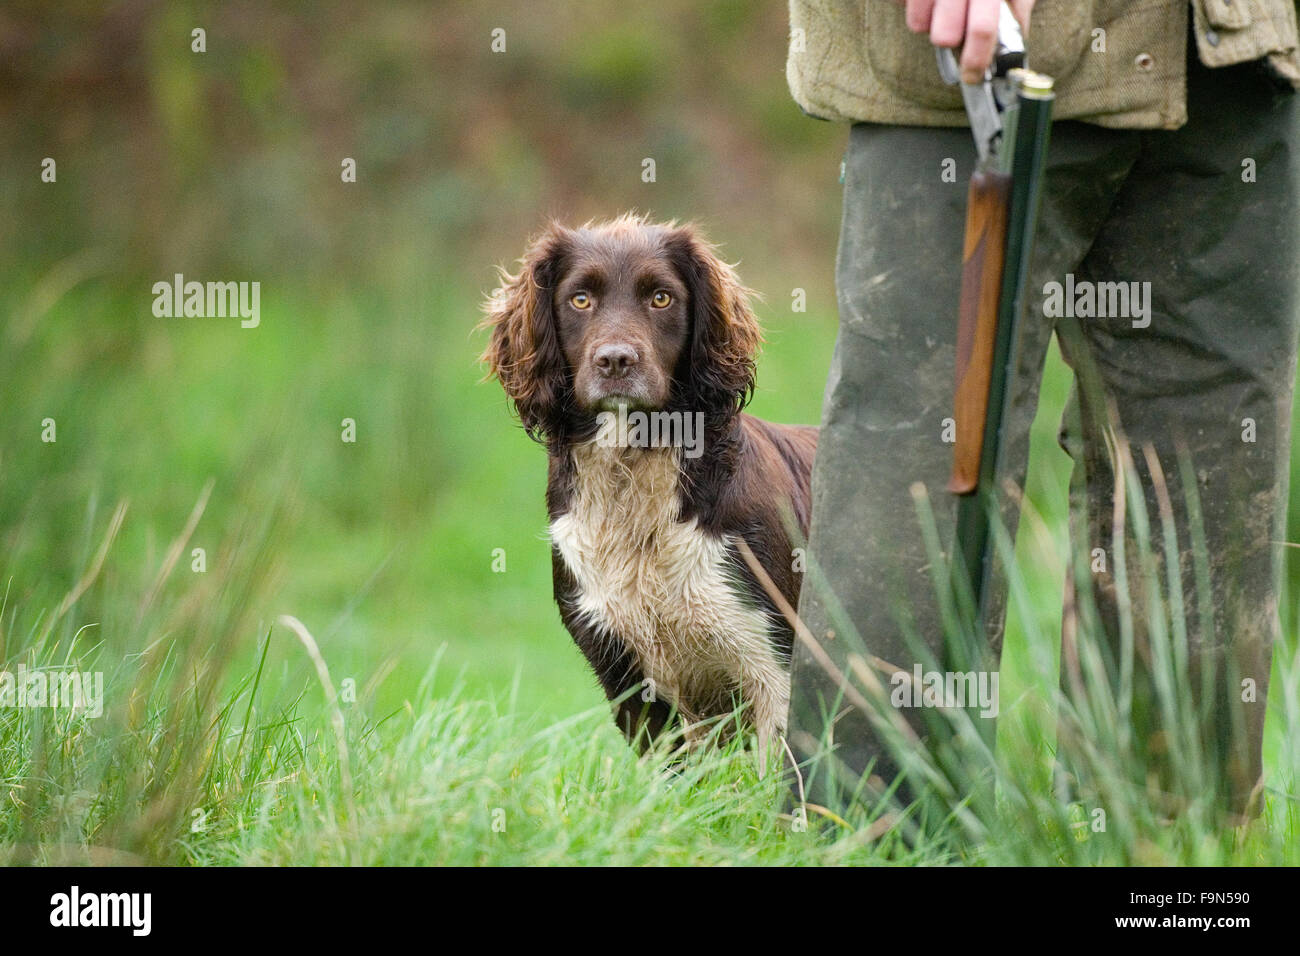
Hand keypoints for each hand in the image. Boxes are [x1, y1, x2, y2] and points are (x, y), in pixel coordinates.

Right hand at [890, 0, 1035, 83]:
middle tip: (950, 31)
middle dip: (946, 41)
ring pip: (917, 24)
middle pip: (944, 35)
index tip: (972, 75)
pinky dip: (908, 2)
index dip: (976, 61)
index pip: (984, 30)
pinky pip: (900, 3)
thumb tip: (1016, 49)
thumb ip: (1017, 10)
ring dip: (925, 21)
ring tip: (937, 3)